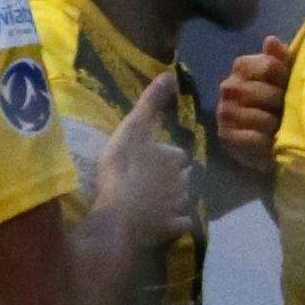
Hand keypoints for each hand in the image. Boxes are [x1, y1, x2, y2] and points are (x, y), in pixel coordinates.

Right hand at [74, 75, 203, 265]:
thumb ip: (151, 103)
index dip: (166, 156)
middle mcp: (183, 181)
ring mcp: (178, 207)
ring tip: (156, 200)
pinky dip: (176, 223)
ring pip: (184, 199)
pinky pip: (181, 224)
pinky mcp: (172, 229)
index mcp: (174, 158)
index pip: (177, 155)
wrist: (119, 213)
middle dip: (174, 177)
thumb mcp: (133, 128)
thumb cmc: (123, 168)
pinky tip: (166, 223)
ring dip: (175, 198)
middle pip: (184, 176)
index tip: (151, 159)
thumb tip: (169, 75)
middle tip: (152, 180)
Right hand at [215, 34, 292, 180]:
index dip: (279, 76)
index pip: (261, 65)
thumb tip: (270, 40)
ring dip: (271, 122)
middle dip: (276, 101)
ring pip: (253, 115)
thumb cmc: (281, 102)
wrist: (273, 139)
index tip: (287, 84)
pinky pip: (249, 137)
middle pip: (255, 90)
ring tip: (279, 125)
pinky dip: (263, 140)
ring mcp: (224, 111)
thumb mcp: (287, 77)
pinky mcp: (225, 135)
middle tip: (285, 108)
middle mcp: (228, 86)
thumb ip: (281, 58)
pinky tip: (269, 140)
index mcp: (242, 67)